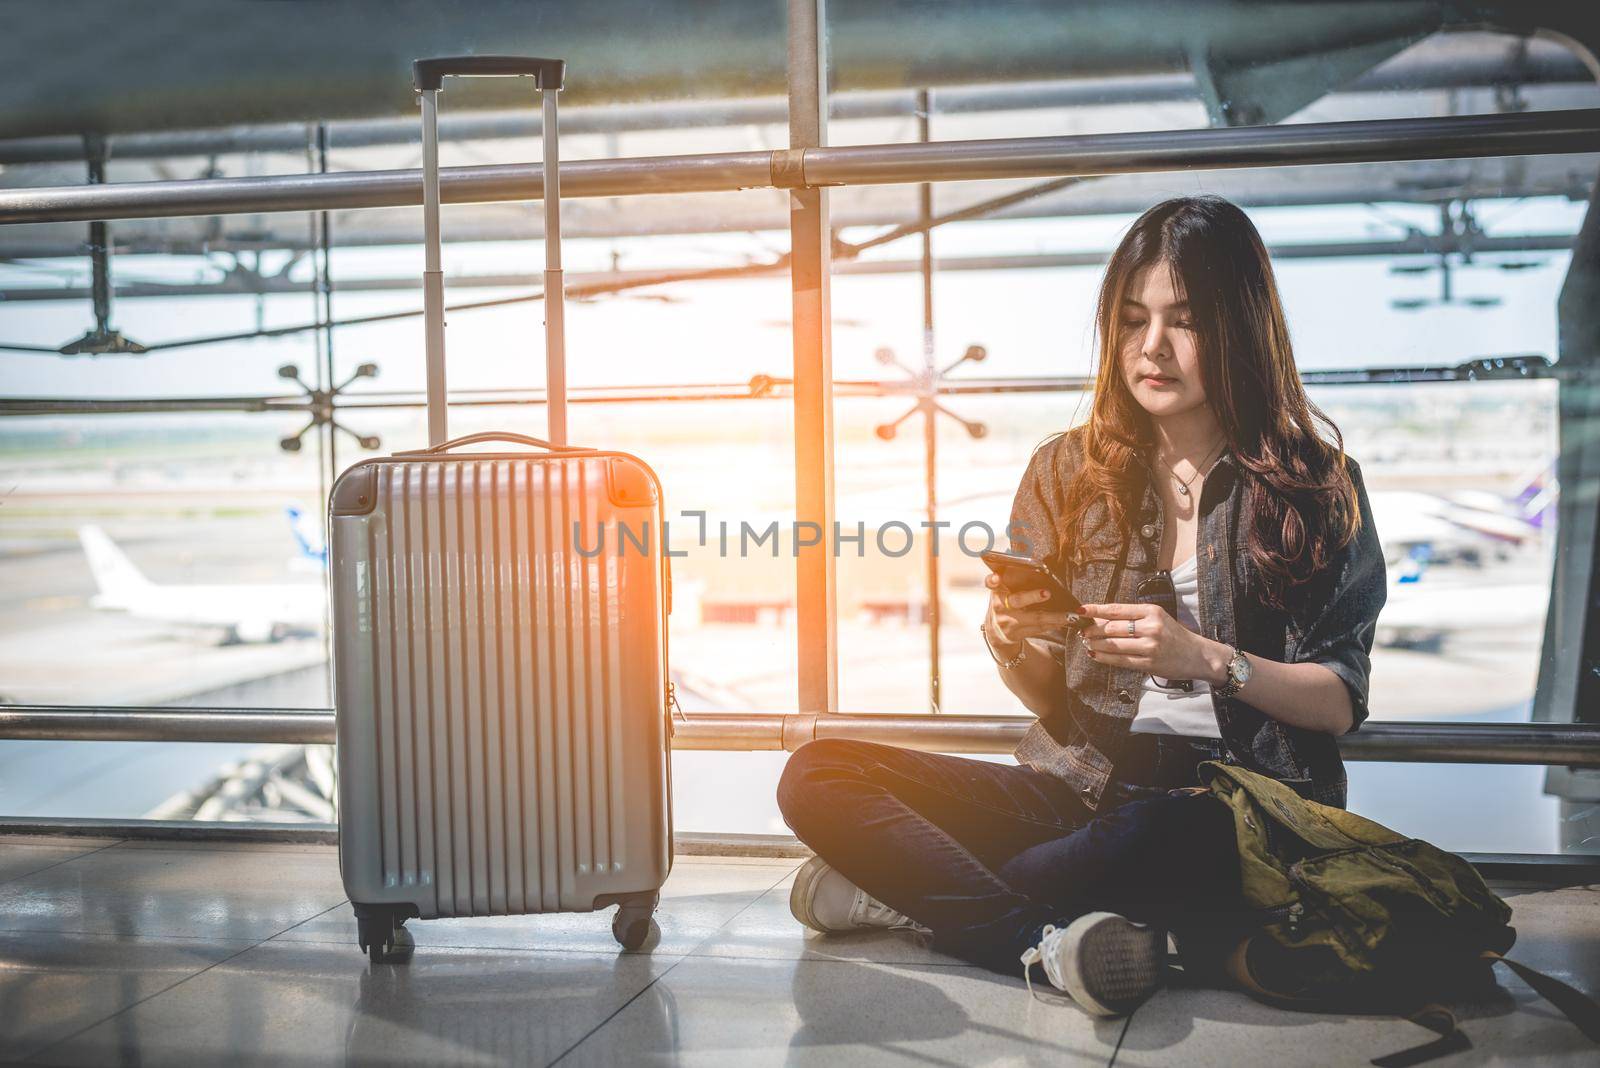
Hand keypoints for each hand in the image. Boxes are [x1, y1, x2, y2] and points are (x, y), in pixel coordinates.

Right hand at [984, 572, 1082, 648]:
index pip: (991, 583)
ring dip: (1054, 617)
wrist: (995, 631)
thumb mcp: (1002, 591)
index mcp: (997, 592)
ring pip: (1034, 618)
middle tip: (1047, 593)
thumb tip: (1035, 564)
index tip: (996, 577)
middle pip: (1017, 601)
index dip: (992, 580)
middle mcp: (1000, 607)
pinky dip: (1053, 624)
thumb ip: (1011, 580)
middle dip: (1033, 597)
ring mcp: (1008, 622)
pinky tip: (1064, 621)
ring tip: (1069, 615)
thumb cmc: (1004, 603)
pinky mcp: (1017, 634)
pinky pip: (1038, 629)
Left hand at [1077, 601, 1219, 679]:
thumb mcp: (1157, 619)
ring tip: (1087, 642)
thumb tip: (1101, 618)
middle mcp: (1151, 627)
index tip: (1081, 610)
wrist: (1198, 655)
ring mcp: (1150, 646)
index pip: (1117, 609)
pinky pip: (1120, 660)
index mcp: (1152, 611)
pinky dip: (1105, 657)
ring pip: (1114, 644)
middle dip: (1093, 630)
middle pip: (1112, 627)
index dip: (1096, 610)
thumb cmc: (1174, 636)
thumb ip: (1132, 618)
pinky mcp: (1149, 663)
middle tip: (1082, 631)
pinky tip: (1096, 654)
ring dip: (1096, 644)